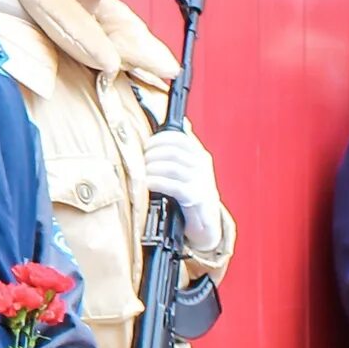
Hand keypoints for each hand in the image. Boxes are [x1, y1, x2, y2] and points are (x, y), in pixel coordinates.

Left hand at [142, 130, 224, 251]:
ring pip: (171, 167)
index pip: (179, 138)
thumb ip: (184, 149)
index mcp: (200, 155)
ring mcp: (201, 182)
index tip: (147, 146)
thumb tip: (184, 122)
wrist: (207, 224)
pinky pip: (173, 186)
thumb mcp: (191, 169)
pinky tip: (148, 184)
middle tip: (142, 162)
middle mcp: (202, 166)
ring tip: (143, 173)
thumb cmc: (193, 194)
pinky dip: (157, 182)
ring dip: (152, 168)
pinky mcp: (196, 198)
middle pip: (172, 152)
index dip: (159, 139)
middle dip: (152, 155)